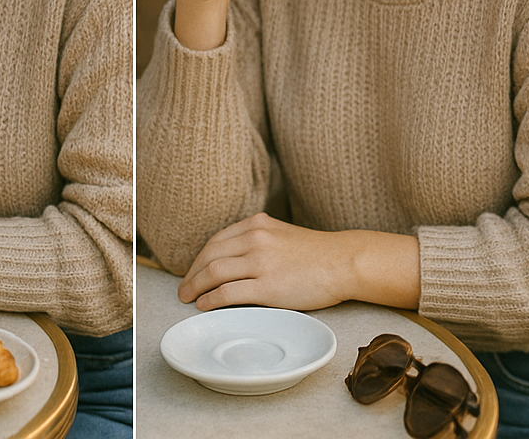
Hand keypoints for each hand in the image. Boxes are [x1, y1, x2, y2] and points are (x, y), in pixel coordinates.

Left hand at [178, 214, 353, 310]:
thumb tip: (231, 260)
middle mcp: (256, 239)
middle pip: (208, 257)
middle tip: (183, 289)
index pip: (215, 241)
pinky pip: (226, 293)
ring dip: (194, 288)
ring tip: (188, 299)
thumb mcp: (283, 234)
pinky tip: (204, 305)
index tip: (193, 272)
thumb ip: (258, 240)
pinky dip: (209, 300)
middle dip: (191, 275)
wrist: (345, 262)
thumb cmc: (318, 253)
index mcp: (258, 224)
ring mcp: (261, 262)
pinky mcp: (267, 286)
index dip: (198, 260)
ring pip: (213, 274)